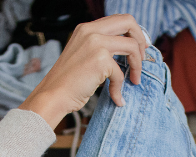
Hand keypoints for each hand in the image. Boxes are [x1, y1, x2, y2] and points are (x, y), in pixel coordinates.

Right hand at [19, 15, 148, 128]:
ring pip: (132, 47)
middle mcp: (91, 31)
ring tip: (134, 80)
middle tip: (143, 58)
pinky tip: (117, 98)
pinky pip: (121, 73)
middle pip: (129, 22)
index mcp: (86, 28)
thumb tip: (126, 49)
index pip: (119, 20)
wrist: (53, 96)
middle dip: (141, 40)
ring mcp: (96, 44)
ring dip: (137, 65)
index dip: (133, 32)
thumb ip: (100, 47)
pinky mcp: (100, 60)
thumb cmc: (67, 82)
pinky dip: (120, 88)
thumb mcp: (82, 54)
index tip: (139, 48)